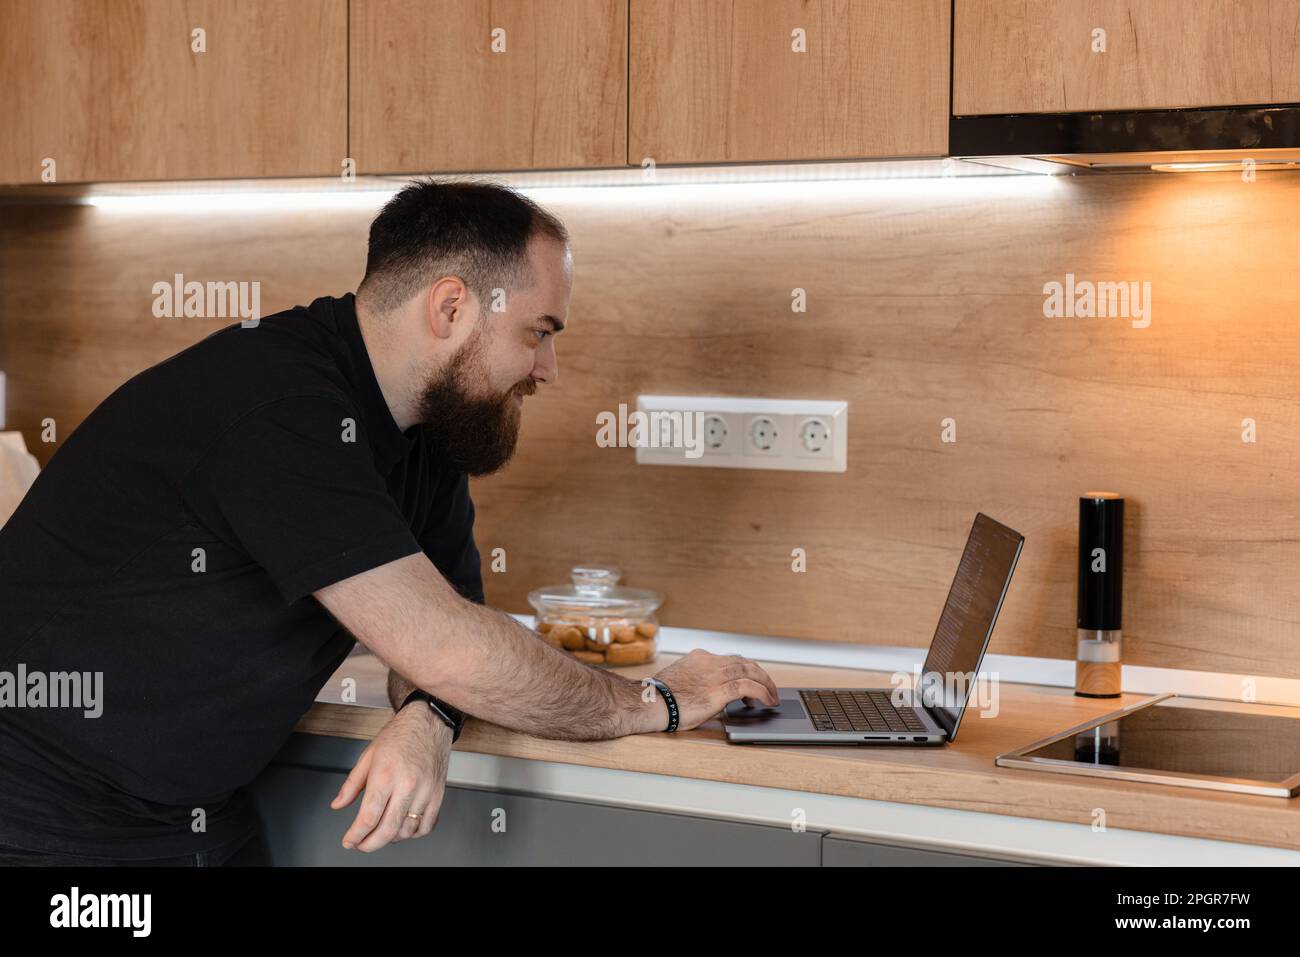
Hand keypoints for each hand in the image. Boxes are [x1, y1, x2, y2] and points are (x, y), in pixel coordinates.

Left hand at [330, 702, 452, 851]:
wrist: (429, 722)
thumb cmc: (400, 736)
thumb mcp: (368, 756)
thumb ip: (351, 784)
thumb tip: (338, 804)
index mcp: (386, 775)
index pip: (368, 817)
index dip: (355, 836)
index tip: (349, 841)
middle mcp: (407, 785)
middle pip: (387, 830)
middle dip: (369, 844)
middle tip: (361, 844)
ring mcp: (425, 791)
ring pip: (407, 831)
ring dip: (390, 838)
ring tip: (380, 832)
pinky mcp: (438, 794)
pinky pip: (427, 826)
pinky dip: (413, 833)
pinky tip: (403, 828)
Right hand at [645, 649, 780, 731]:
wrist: (651, 704)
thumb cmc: (661, 698)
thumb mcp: (683, 680)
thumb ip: (702, 681)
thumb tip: (720, 695)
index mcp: (700, 658)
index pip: (731, 659)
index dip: (745, 670)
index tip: (752, 679)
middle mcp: (709, 662)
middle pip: (744, 663)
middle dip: (760, 674)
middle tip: (769, 687)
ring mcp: (714, 675)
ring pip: (750, 672)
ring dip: (766, 684)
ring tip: (772, 696)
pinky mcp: (718, 691)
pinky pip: (748, 687)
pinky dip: (762, 692)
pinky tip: (767, 700)